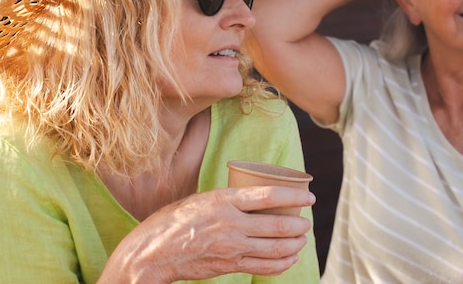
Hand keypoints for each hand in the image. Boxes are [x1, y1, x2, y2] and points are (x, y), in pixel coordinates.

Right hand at [98, 186, 315, 283]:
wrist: (153, 252)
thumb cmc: (173, 221)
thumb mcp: (200, 198)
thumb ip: (227, 199)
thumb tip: (251, 196)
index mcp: (224, 200)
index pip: (268, 195)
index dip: (293, 195)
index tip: (309, 196)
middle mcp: (231, 224)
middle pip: (277, 225)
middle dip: (299, 224)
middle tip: (307, 222)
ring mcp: (232, 247)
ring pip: (275, 247)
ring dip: (295, 244)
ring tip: (302, 239)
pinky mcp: (230, 265)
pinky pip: (264, 266)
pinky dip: (282, 263)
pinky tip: (290, 258)